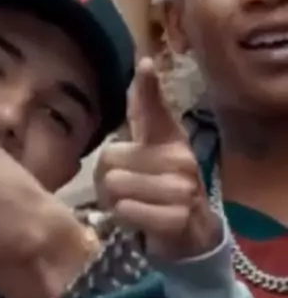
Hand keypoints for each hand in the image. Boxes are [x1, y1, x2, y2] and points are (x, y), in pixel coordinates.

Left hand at [95, 58, 220, 260]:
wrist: (193, 234)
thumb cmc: (161, 188)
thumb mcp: (151, 152)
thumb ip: (142, 115)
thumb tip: (140, 69)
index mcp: (169, 138)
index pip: (155, 108)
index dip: (148, 88)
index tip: (145, 63)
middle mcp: (179, 158)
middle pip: (109, 159)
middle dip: (105, 181)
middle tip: (123, 192)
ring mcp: (182, 188)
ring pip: (114, 186)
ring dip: (113, 202)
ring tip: (131, 205)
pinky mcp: (177, 217)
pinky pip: (126, 210)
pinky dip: (124, 218)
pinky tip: (138, 221)